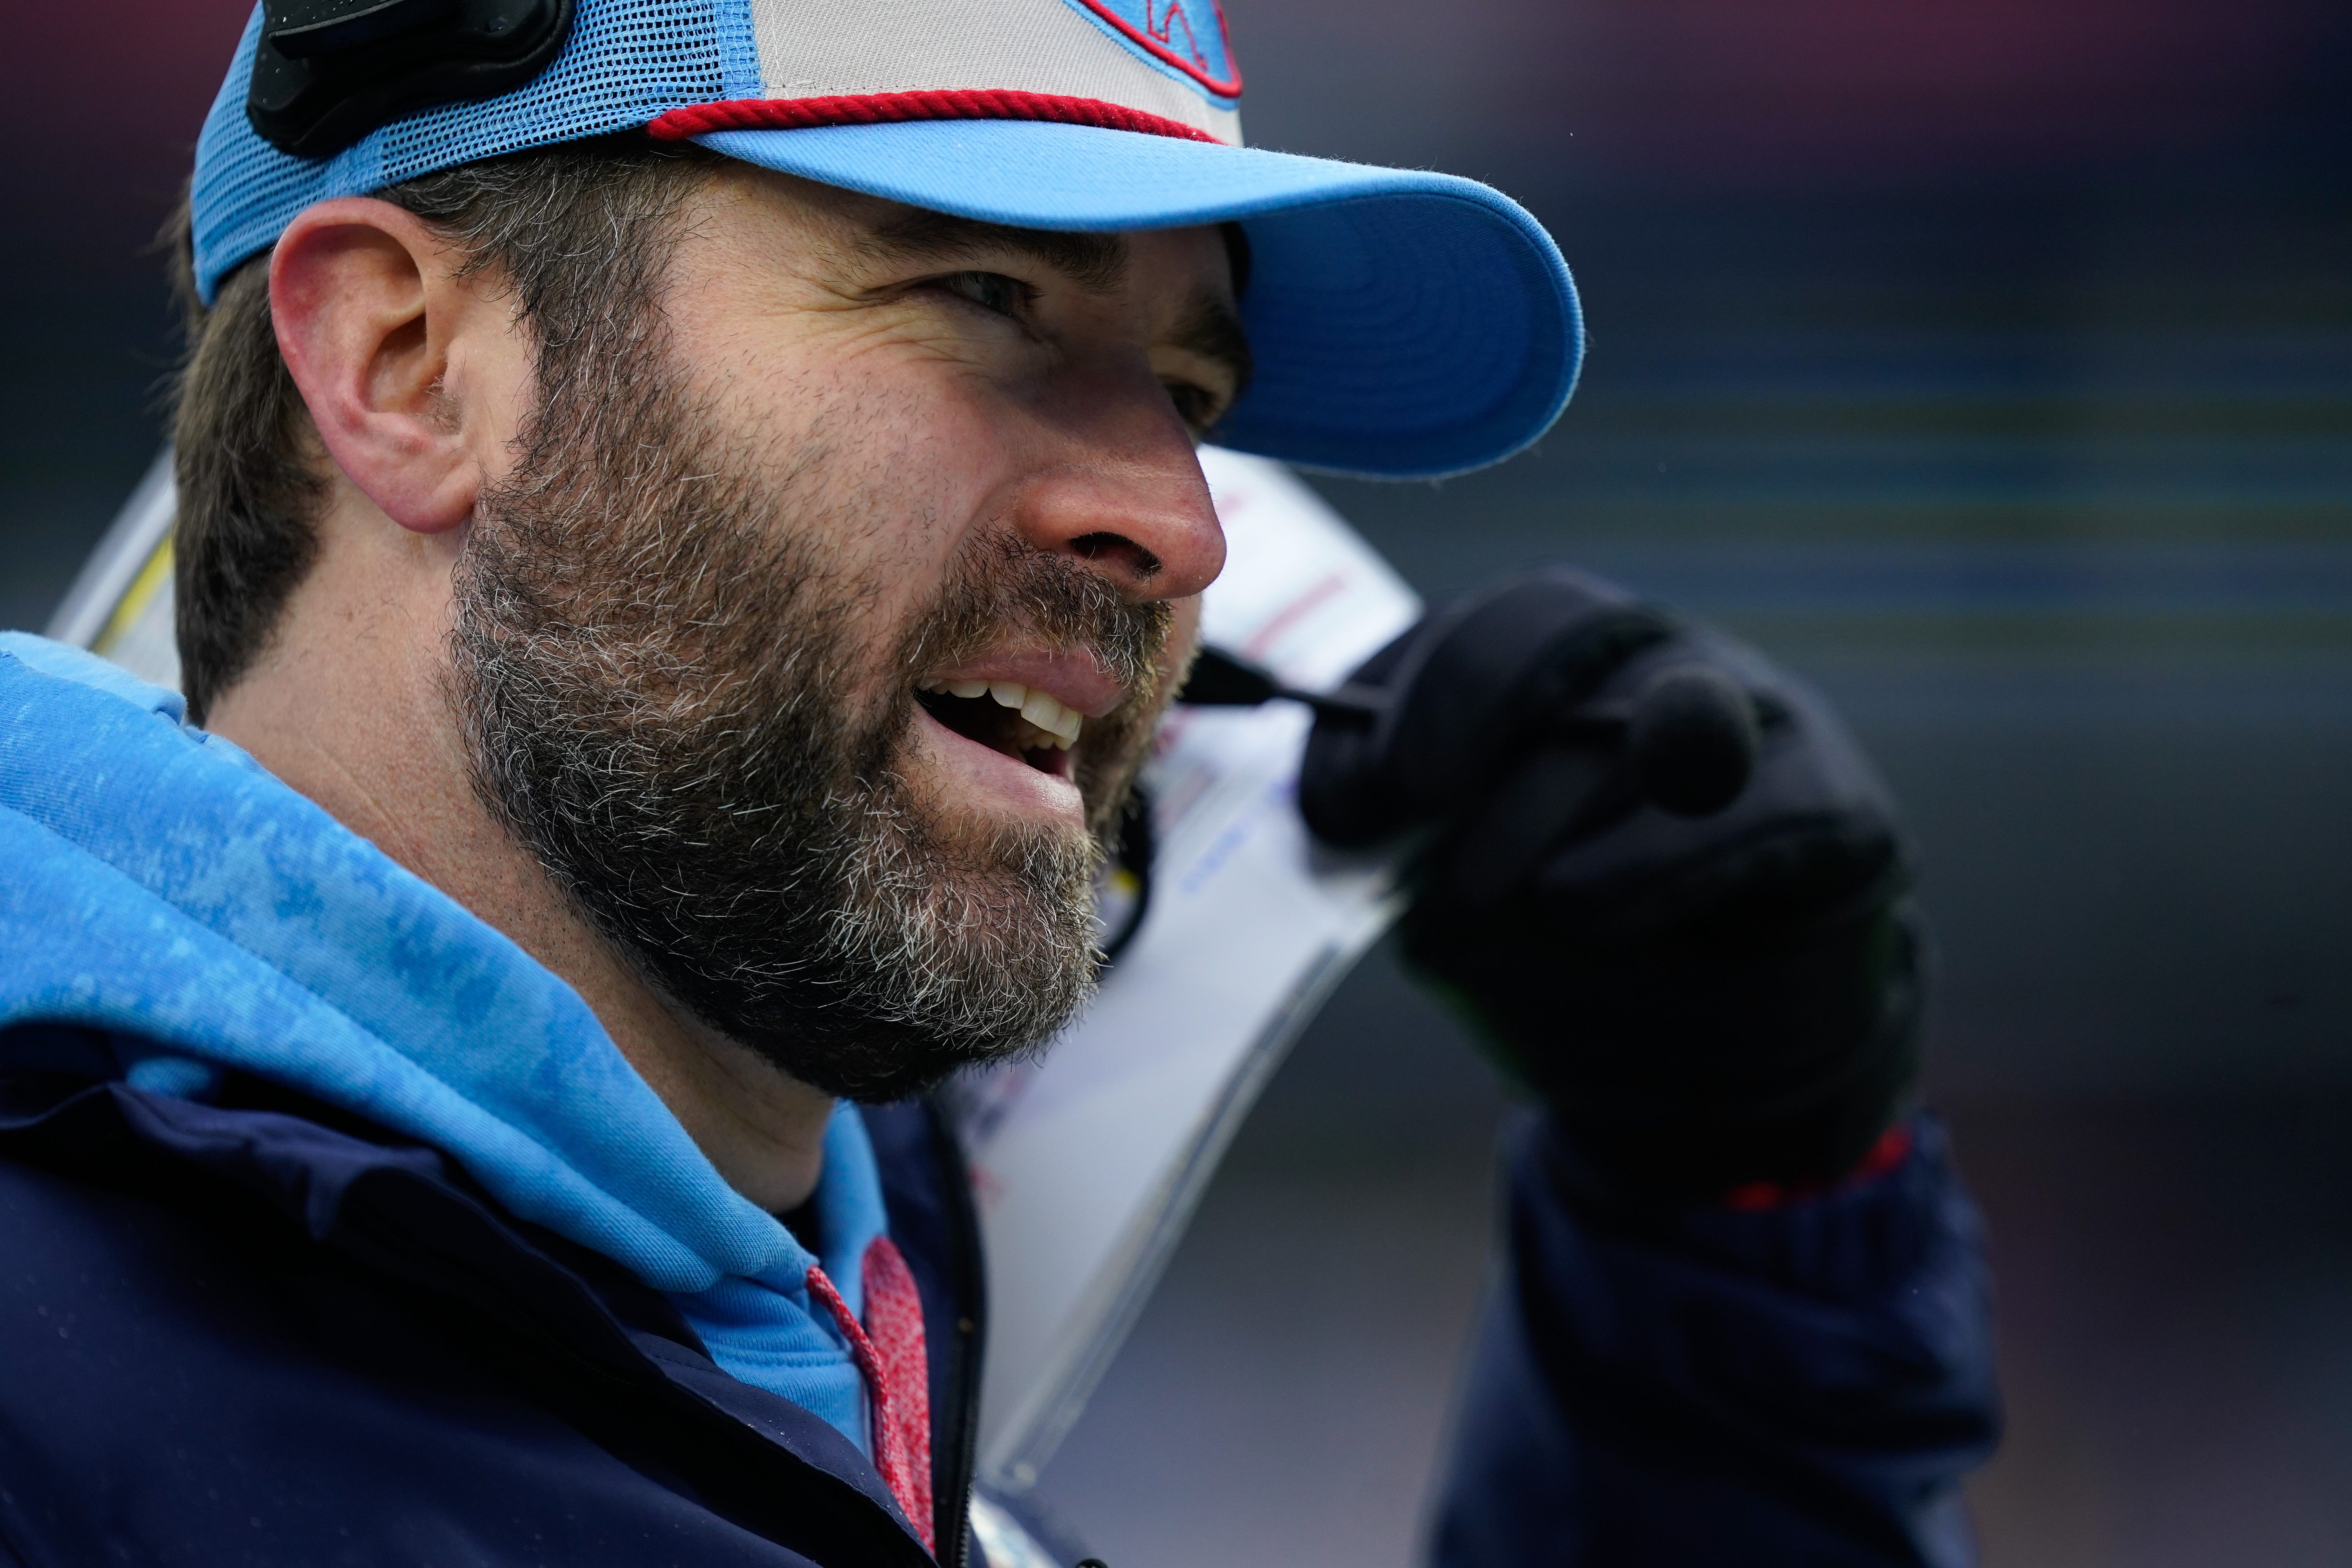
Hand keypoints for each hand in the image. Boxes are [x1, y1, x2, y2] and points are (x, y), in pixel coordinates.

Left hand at [1299, 567, 1923, 1200]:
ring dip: (1549, 805)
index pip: (1482, 628)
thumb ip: (1400, 852)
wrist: (1716, 1085)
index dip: (1404, 699)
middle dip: (1470, 710)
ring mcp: (1761, 726)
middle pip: (1562, 625)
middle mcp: (1665, 669)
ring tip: (1494, 894)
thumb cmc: (1577, 973)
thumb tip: (1335, 811)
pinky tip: (1579, 906)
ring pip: (1651, 712)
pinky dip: (1650, 858)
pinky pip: (1749, 808)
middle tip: (1421, 806)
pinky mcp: (1836, 811)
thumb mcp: (1461, 914)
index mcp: (1565, 675)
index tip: (1349, 803)